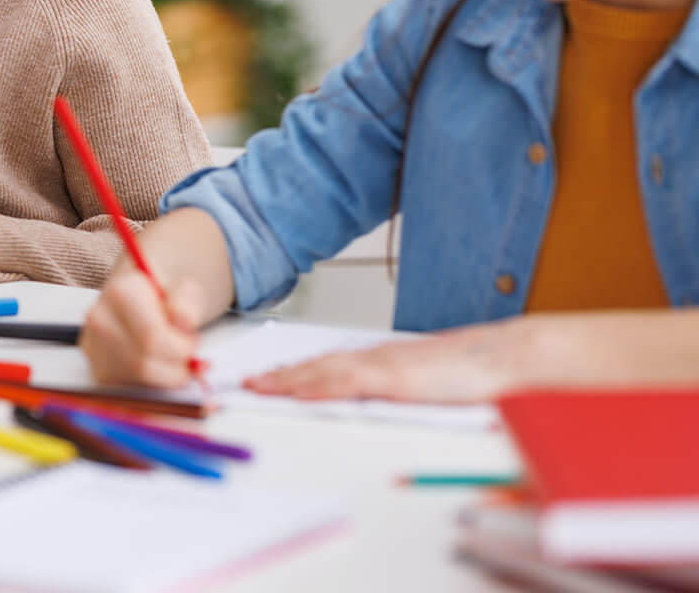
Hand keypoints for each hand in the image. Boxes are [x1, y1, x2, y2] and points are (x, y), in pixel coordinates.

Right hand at [81, 262, 206, 388]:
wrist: (147, 296)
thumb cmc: (166, 294)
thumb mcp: (186, 287)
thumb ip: (188, 302)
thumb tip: (184, 320)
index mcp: (120, 293)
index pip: (151, 337)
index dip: (181, 348)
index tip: (192, 343)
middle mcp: (99, 318)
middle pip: (143, 363)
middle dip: (174, 366)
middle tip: (186, 353)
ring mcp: (94, 346)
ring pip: (136, 380)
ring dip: (164, 377)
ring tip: (172, 356)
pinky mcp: (98, 369)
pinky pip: (130, 389)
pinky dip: (152, 385)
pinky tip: (160, 367)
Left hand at [243, 318, 533, 404]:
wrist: (511, 356)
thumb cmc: (481, 373)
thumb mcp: (435, 385)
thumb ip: (411, 391)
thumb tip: (395, 402)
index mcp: (387, 361)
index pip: (332, 366)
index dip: (299, 372)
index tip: (271, 379)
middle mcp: (380, 358)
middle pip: (319, 366)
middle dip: (281, 375)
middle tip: (246, 383)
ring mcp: (387, 366)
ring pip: (325, 371)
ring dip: (288, 379)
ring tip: (256, 386)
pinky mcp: (398, 378)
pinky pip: (350, 382)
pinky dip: (320, 386)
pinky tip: (298, 391)